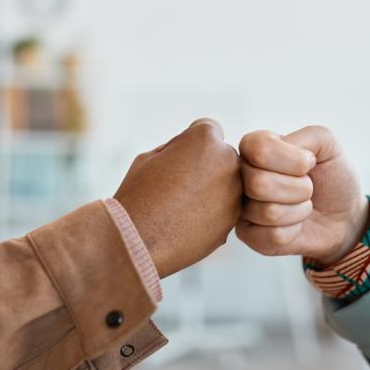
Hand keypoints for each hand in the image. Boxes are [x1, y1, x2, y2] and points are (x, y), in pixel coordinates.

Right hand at [115, 119, 241, 277]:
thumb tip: (192, 151)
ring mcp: (234, 193)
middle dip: (206, 165)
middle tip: (179, 184)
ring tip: (181, 206)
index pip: (208, 129)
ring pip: (228, 184)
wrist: (136, 241)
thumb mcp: (151, 156)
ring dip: (212, 190)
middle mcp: (228, 162)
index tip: (177, 158)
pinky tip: (187, 222)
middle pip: (222, 156)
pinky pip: (225, 209)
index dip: (190, 142)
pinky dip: (212, 213)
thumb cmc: (138, 195)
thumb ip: (179, 148)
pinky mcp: (233, 221)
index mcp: (205, 140)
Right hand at [236, 126, 369, 265]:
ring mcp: (243, 206)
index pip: (257, 148)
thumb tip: (286, 151)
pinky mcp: (248, 235)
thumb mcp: (328, 144)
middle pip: (258, 183)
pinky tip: (295, 225)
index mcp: (255, 147)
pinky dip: (294, 230)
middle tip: (307, 188)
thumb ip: (309, 135)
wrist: (344, 215)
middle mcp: (242, 175)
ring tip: (302, 205)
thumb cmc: (332, 178)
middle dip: (299, 188)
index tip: (308, 164)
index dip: (291, 160)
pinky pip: (271, 236)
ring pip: (268, 212)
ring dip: (299, 210)